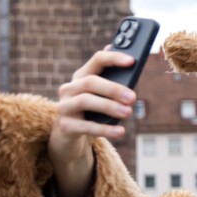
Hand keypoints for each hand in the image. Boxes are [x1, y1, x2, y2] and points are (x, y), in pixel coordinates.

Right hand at [50, 49, 136, 196]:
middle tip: (133, 98)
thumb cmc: (91, 114)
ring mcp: (64, 107)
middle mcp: (69, 89)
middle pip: (90, 82)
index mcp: (81, 77)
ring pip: (85, 101)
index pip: (97, 60)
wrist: (69, 138)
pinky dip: (105, 129)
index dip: (113, 58)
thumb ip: (114, 81)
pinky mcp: (65, 126)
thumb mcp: (102, 98)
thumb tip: (131, 61)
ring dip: (109, 106)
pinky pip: (86, 126)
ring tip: (128, 112)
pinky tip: (120, 131)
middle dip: (113, 89)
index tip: (132, 61)